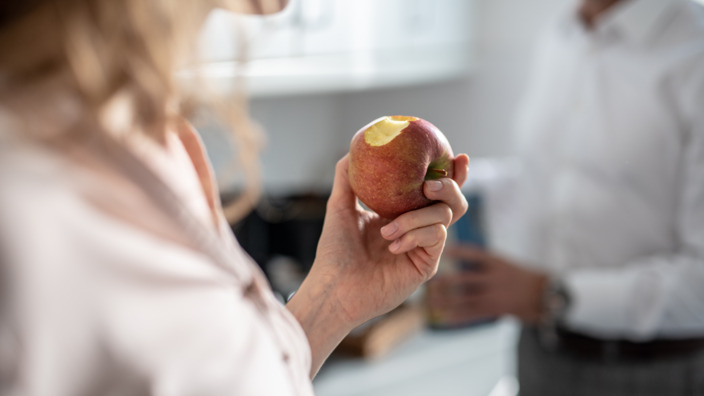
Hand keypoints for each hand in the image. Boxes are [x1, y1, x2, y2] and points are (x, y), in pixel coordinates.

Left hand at [287, 153, 468, 376]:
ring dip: (417, 217)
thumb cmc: (335, 251)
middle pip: (453, 201)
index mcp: (402, 212)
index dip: (452, 172)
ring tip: (387, 229)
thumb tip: (354, 145)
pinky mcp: (426, 265)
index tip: (457, 155)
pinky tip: (393, 245)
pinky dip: (416, 234)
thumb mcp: (339, 206)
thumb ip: (347, 177)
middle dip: (450, 186)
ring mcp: (424, 246)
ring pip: (446, 216)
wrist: (334, 287)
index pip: (434, 189)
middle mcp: (418, 228)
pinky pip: (437, 237)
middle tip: (430, 184)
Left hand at [426, 246, 547, 324]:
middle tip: (429, 281)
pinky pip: (472, 314)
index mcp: (496, 263)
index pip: (474, 255)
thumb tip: (453, 250)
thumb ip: (482, 260)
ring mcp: (494, 295)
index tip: (441, 252)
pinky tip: (444, 318)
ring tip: (430, 301)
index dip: (457, 252)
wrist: (542, 296)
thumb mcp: (503, 262)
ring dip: (446, 301)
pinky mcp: (494, 310)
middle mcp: (494, 279)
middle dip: (446, 281)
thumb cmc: (518, 276)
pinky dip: (458, 316)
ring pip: (465, 299)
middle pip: (465, 280)